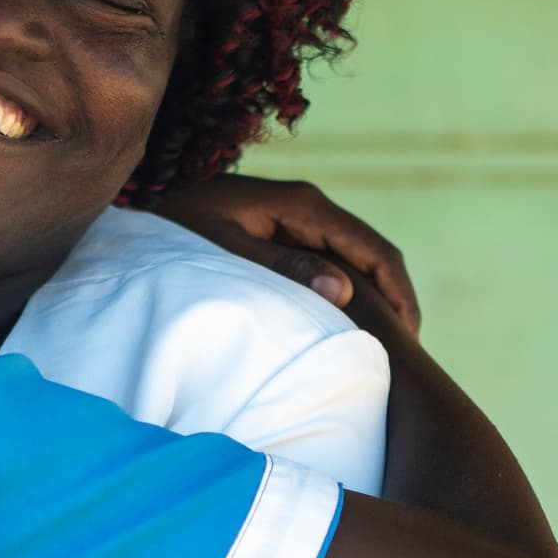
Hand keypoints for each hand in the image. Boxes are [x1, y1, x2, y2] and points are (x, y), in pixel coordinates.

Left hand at [148, 175, 421, 337]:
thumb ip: (282, 267)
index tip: (410, 337)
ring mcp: (300, 216)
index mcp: (302, 205)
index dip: (397, 293)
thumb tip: (341, 291)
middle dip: (396, 299)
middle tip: (409, 352)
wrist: (148, 214)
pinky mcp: (288, 229)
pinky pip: (334, 259)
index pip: (371, 248)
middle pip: (373, 252)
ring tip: (389, 343)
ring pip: (357, 257)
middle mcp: (308, 205)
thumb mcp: (227, 253)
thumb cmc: (179, 235)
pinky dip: (353, 290)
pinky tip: (354, 323)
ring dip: (377, 296)